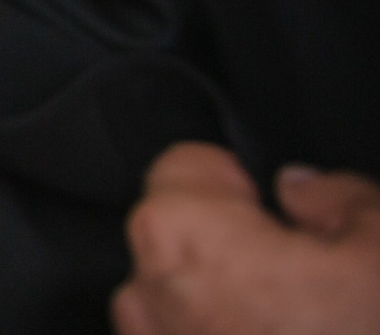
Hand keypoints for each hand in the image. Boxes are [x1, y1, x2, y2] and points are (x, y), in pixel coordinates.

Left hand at [114, 143, 379, 334]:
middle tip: (303, 280)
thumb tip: (302, 188)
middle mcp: (144, 291)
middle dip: (238, 248)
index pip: (185, 164)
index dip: (241, 182)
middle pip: (183, 234)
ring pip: (184, 297)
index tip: (276, 210)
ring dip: (225, 304)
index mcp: (179, 231)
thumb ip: (340, 197)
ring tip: (296, 325)